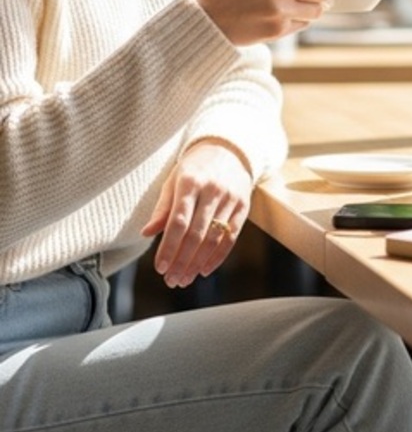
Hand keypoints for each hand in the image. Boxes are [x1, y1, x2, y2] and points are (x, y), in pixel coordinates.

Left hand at [141, 140, 252, 288]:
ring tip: (185, 279)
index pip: (178, 222)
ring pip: (214, 238)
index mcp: (191, 182)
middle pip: (196, 234)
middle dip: (182, 261)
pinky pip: (232, 236)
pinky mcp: (244, 205)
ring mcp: (231, 197)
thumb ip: (162, 208)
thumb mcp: (174, 181)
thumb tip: (147, 233)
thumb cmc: (194, 169)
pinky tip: (205, 270)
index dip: (169, 247)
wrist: (228, 150)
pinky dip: (219, 256)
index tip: (160, 268)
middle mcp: (213, 190)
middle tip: (171, 281)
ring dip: (198, 263)